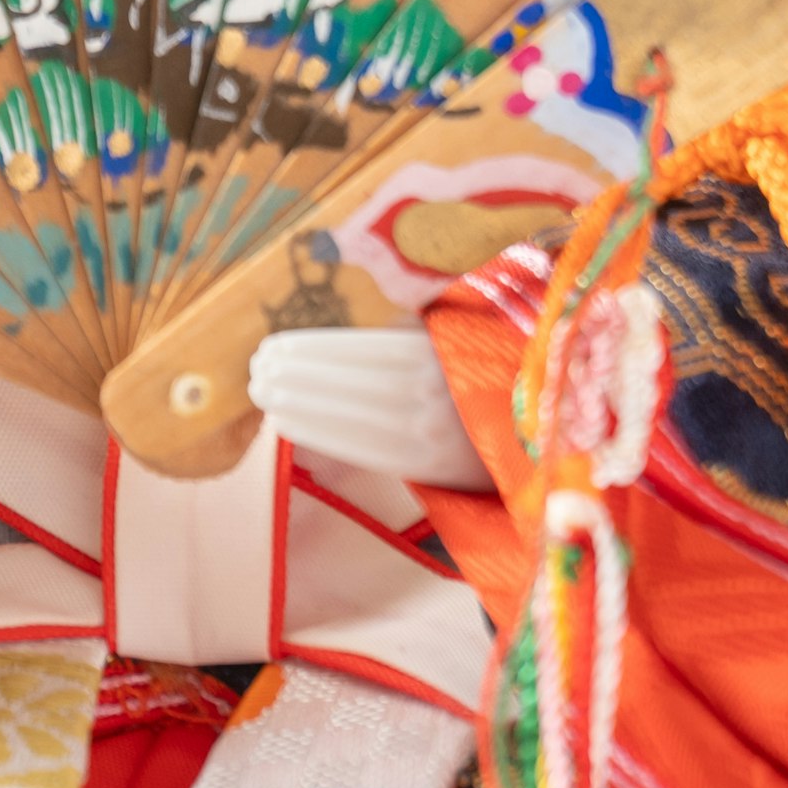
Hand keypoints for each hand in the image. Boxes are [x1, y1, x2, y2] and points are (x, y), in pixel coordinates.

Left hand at [247, 325, 489, 490]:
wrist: (531, 432)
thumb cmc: (476, 373)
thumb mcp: (452, 338)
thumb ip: (407, 330)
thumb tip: (348, 323)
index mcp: (442, 354)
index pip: (365, 352)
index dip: (315, 350)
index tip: (273, 345)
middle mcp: (438, 393)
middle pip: (354, 384)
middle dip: (300, 376)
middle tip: (256, 367)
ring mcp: (434, 432)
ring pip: (355, 417)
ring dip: (302, 404)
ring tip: (262, 391)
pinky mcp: (430, 464)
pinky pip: (366, 448)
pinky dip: (322, 433)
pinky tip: (287, 422)